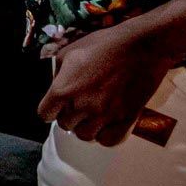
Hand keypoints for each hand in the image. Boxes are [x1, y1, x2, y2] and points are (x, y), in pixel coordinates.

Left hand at [39, 24, 174, 145]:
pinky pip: (108, 140)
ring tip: (92, 114)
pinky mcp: (126, 119)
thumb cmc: (104, 45)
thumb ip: (56, 72)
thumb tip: (51, 84)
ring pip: (85, 135)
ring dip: (86, 126)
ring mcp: (104, 115)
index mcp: (63, 89)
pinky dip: (105, 135)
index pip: (45, 114)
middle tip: (78, 105)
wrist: (141, 46)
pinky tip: (106, 124)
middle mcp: (81, 106)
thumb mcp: (69, 52)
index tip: (56, 106)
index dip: (50, 109)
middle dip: (68, 116)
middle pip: (65, 125)